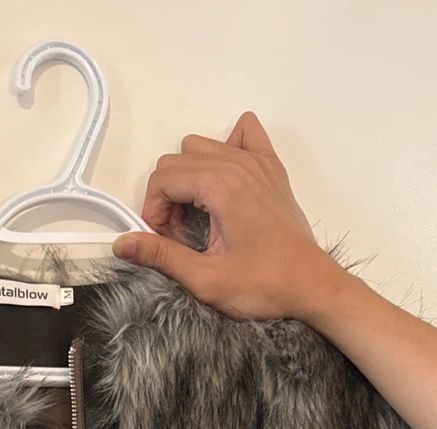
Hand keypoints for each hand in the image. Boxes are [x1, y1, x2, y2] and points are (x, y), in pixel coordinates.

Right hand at [112, 112, 347, 322]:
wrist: (312, 286)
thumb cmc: (266, 285)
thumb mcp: (206, 280)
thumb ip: (162, 256)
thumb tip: (124, 244)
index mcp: (222, 187)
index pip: (163, 178)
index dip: (153, 211)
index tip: (163, 240)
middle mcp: (239, 165)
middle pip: (177, 160)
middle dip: (168, 197)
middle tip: (180, 236)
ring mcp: (258, 163)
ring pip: (202, 147)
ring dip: (190, 178)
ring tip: (200, 217)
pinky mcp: (271, 170)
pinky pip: (244, 134)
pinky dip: (228, 149)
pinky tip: (225, 184)